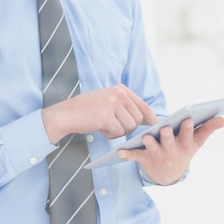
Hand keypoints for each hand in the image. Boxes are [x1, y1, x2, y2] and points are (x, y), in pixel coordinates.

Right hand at [42, 84, 157, 144]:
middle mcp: (119, 94)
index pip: (143, 105)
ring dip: (118, 131)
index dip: (151, 118)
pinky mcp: (106, 116)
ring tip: (104, 125)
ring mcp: (112, 104)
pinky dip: (110, 134)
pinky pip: (118, 132)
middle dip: (128, 127)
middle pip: (138, 119)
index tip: (156, 126)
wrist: (67, 114)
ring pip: (129, 127)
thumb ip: (125, 106)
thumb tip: (147, 120)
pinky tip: (100, 128)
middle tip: (113, 126)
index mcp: (121, 89)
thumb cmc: (88, 110)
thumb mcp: (108, 101)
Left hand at [117, 116, 223, 184]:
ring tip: (145, 138)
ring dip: (149, 144)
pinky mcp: (145, 159)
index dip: (187, 127)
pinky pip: (135, 156)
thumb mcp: (196, 141)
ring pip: (153, 148)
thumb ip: (208, 128)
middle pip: (169, 141)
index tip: (188, 119)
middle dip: (167, 136)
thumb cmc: (183, 149)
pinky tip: (119, 152)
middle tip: (165, 129)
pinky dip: (127, 154)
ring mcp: (158, 155)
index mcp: (185, 144)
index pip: (187, 134)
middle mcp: (172, 150)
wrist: (169, 174)